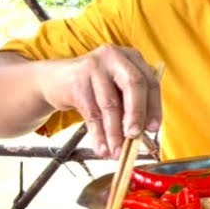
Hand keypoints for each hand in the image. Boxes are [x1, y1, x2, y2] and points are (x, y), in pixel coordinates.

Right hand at [41, 45, 161, 158]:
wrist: (55, 80)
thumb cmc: (95, 87)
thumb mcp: (116, 89)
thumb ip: (131, 105)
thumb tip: (142, 135)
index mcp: (131, 58)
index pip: (150, 82)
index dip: (154, 106)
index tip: (153, 128)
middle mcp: (114, 57)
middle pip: (133, 85)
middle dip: (136, 114)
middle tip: (135, 137)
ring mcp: (94, 66)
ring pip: (110, 104)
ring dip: (115, 133)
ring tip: (117, 152)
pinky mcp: (76, 80)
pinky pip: (91, 112)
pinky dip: (98, 134)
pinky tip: (102, 147)